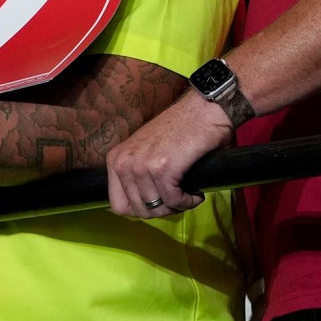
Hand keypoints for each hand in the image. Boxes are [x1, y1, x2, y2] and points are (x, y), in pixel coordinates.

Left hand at [106, 88, 222, 219]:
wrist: (204, 109)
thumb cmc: (181, 129)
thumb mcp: (146, 150)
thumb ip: (137, 174)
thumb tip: (143, 206)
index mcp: (116, 159)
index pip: (119, 205)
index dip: (142, 210)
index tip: (160, 203)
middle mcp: (123, 162)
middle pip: (138, 210)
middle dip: (162, 211)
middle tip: (179, 200)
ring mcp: (141, 166)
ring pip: (156, 208)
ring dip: (177, 207)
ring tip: (189, 194)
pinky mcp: (162, 169)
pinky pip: (174, 201)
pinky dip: (188, 202)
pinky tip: (196, 194)